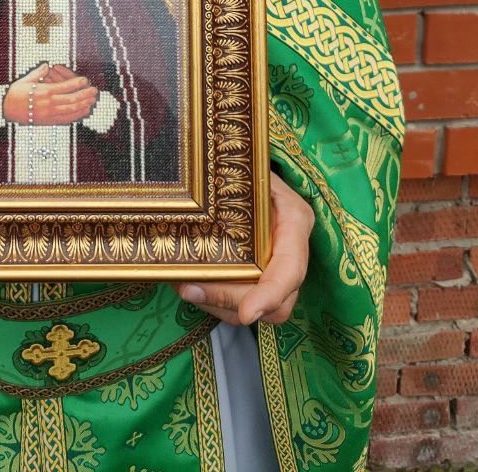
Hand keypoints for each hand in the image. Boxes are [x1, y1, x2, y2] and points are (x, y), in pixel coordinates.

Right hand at [2, 62, 98, 124]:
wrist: (7, 110)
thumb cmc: (16, 93)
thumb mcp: (26, 80)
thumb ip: (39, 73)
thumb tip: (48, 65)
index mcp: (45, 91)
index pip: (65, 87)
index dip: (77, 83)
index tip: (85, 80)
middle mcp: (49, 103)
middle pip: (71, 99)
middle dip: (85, 94)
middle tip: (94, 90)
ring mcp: (50, 113)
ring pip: (71, 110)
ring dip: (83, 105)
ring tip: (92, 101)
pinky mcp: (49, 121)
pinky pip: (66, 119)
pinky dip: (76, 115)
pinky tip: (83, 112)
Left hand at [175, 171, 313, 325]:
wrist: (249, 168)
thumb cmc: (245, 165)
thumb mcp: (244, 170)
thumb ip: (227, 190)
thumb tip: (190, 214)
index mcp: (295, 221)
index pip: (290, 269)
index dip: (270, 294)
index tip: (247, 313)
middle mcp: (292, 252)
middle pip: (274, 302)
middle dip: (229, 301)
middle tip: (188, 287)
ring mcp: (277, 270)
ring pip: (254, 310)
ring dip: (215, 304)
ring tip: (182, 282)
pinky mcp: (259, 280)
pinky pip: (241, 304)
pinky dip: (212, 300)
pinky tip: (190, 282)